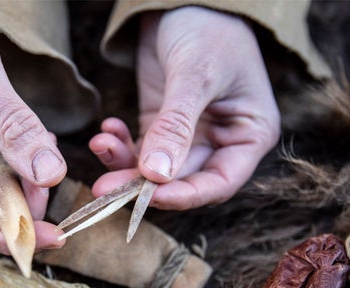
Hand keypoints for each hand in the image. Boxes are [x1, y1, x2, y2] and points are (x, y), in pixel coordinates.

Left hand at [90, 7, 280, 209]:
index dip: (184, 196)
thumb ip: (176, 126)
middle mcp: (222, 142)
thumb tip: (156, 176)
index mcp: (250, 134)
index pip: (219, 183)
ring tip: (100, 147)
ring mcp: (191, 136)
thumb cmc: (209, 28)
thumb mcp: (194, 75)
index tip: (148, 196)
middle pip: (182, 182)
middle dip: (142, 185)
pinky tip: (105, 131)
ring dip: (125, 165)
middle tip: (104, 188)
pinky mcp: (162, 125)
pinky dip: (120, 146)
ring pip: (156, 171)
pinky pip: (140, 150)